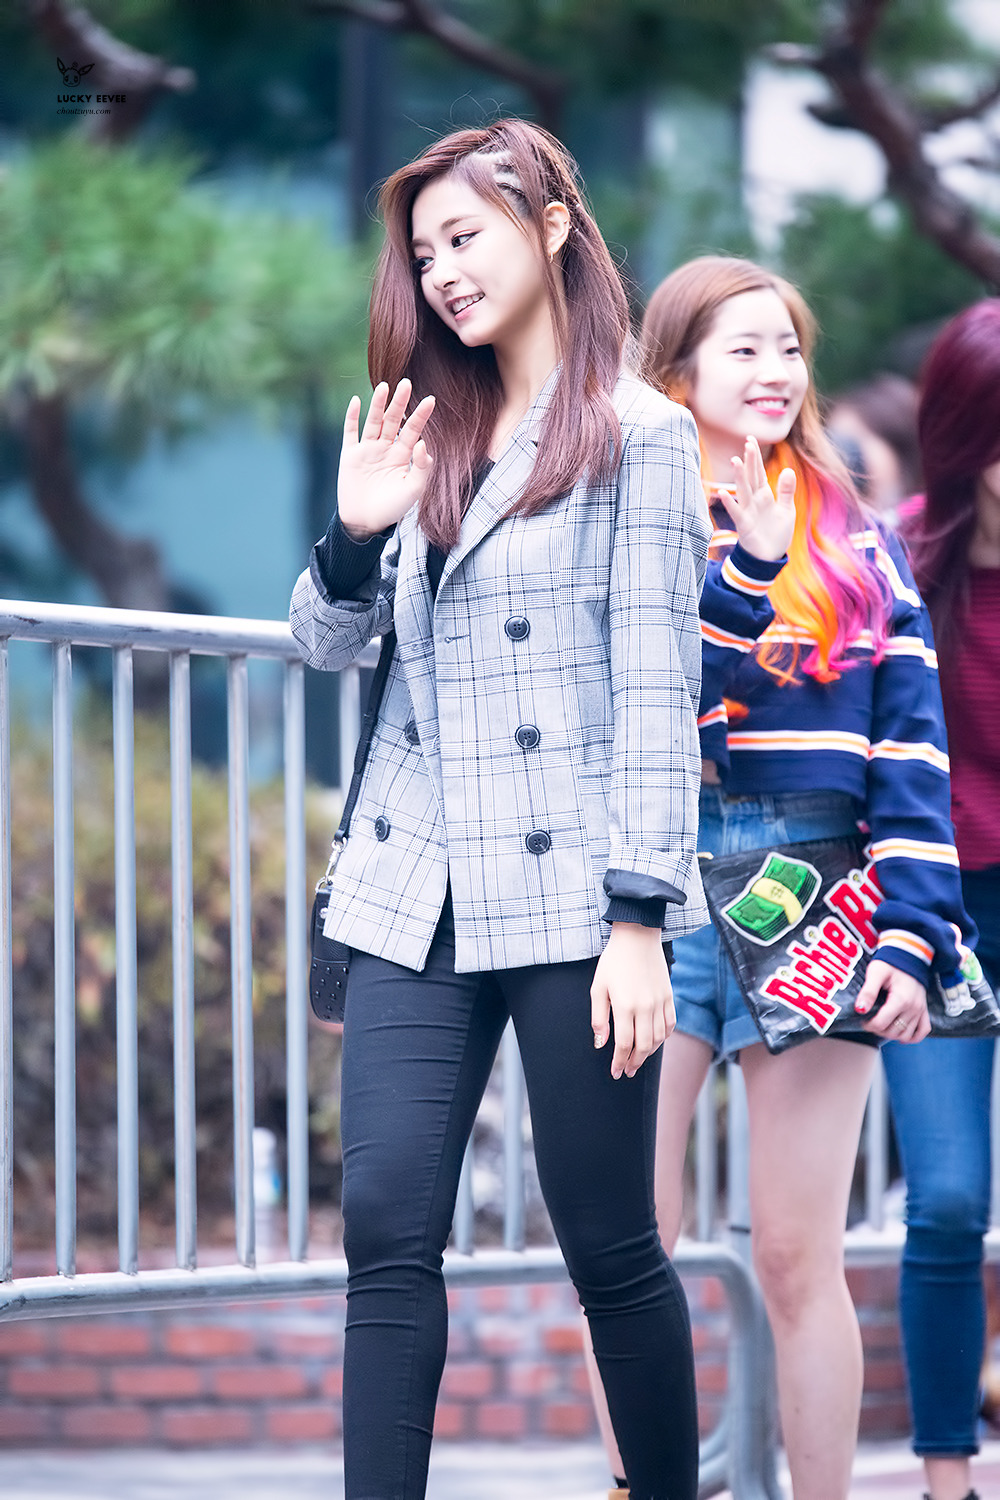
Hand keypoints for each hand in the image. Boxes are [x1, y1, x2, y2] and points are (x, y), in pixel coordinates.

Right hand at [338, 378, 434, 540]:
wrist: (366, 523)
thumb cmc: (392, 508)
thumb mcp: (414, 489)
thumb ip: (421, 467)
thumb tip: (423, 443)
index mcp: (402, 455)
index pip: (413, 430)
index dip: (421, 416)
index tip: (431, 400)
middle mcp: (385, 448)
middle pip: (393, 420)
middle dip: (400, 403)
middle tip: (407, 383)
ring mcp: (367, 450)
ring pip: (373, 422)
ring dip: (378, 405)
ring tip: (384, 386)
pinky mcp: (350, 455)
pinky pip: (350, 432)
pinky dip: (352, 417)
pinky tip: (357, 401)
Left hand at [591, 924, 674, 1077]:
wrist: (637, 936)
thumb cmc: (613, 961)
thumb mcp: (598, 988)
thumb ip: (599, 1018)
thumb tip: (601, 1044)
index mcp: (625, 1006)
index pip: (624, 1044)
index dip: (619, 1061)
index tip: (615, 1072)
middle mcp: (645, 1007)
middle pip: (643, 1046)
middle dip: (634, 1063)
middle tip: (627, 1071)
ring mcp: (660, 1002)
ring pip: (658, 1038)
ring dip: (648, 1053)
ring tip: (638, 1059)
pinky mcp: (669, 996)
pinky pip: (670, 1024)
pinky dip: (663, 1037)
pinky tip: (654, 1041)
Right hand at [719, 436, 795, 562]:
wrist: (768, 557)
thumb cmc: (775, 534)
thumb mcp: (786, 510)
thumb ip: (786, 491)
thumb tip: (788, 470)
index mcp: (764, 496)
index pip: (759, 472)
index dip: (756, 457)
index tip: (750, 439)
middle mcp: (754, 501)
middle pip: (751, 477)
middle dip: (750, 460)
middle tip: (748, 442)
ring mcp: (748, 512)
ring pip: (743, 490)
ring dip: (739, 476)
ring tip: (736, 460)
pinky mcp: (744, 525)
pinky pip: (736, 512)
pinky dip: (730, 503)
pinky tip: (723, 492)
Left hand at [854, 959, 929, 1043]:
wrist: (909, 955)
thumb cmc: (891, 962)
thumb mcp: (876, 973)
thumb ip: (868, 991)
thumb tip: (860, 1009)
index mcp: (901, 999)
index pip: (882, 1023)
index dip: (869, 1025)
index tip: (863, 1019)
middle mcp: (913, 1007)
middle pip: (893, 1031)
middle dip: (879, 1030)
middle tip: (871, 1021)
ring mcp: (920, 1010)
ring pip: (906, 1035)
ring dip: (893, 1034)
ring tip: (883, 1025)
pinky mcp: (924, 1010)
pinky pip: (923, 1031)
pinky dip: (912, 1036)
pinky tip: (900, 1032)